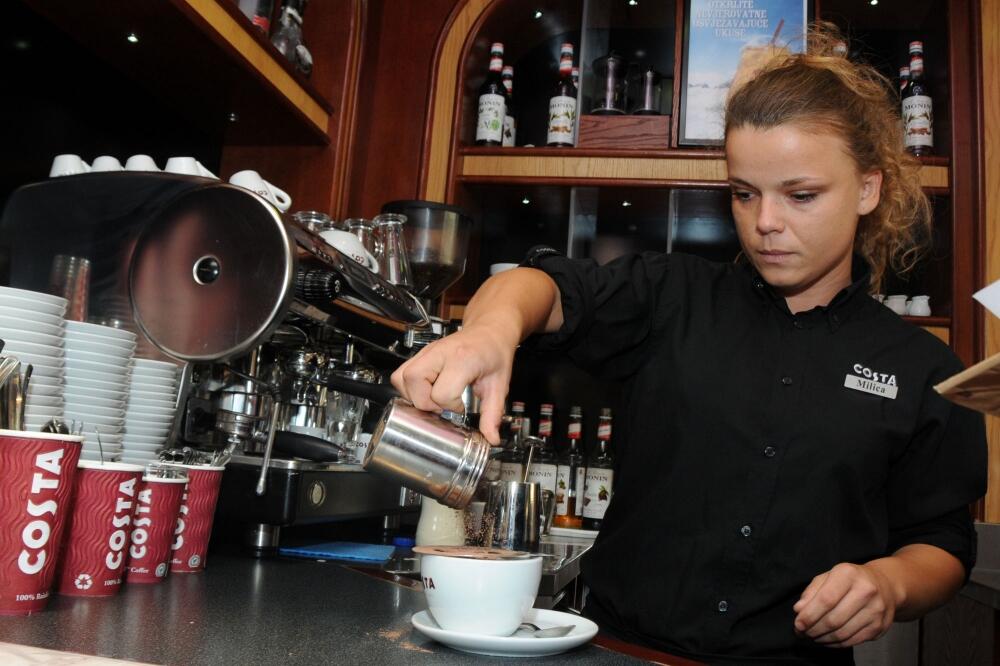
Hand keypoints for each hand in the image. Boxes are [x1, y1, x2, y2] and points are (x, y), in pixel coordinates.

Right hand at [390, 322, 517, 443]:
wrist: (489, 331)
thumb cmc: (494, 352)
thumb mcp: (499, 385)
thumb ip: (493, 413)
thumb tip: (491, 438)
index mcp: (462, 359)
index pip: (441, 392)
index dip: (450, 407)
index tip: (461, 407)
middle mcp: (440, 353)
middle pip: (412, 381)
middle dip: (425, 403)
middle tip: (442, 405)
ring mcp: (427, 352)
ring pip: (401, 377)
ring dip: (413, 395)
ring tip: (432, 399)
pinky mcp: (421, 354)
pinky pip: (401, 373)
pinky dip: (407, 387)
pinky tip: (425, 392)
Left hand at [792, 562, 897, 647]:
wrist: (884, 586)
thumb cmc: (849, 581)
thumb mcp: (828, 577)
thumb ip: (811, 592)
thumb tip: (799, 610)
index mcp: (848, 574)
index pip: (826, 599)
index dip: (809, 615)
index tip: (798, 624)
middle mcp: (865, 591)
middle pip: (833, 619)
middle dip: (813, 629)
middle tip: (802, 633)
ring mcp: (875, 610)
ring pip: (842, 633)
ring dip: (822, 638)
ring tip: (812, 636)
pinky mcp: (879, 627)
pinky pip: (852, 641)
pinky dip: (835, 644)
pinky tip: (826, 640)